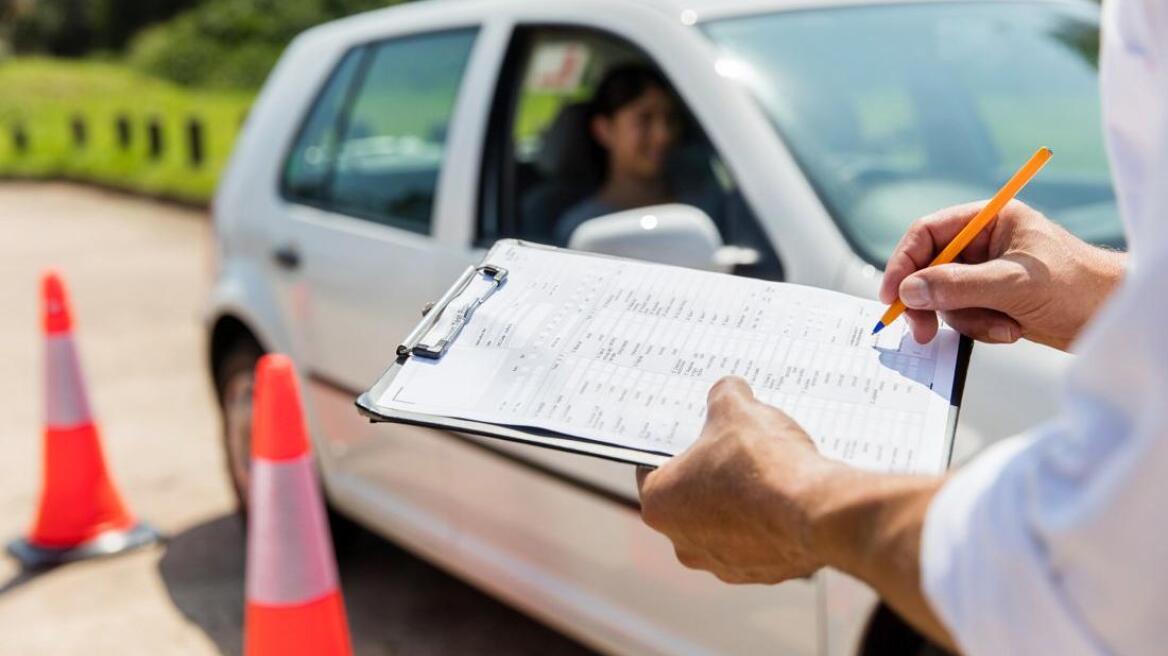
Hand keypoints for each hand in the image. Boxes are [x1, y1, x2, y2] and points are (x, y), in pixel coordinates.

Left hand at [638, 377, 955, 647]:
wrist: (816, 511)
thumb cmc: (762, 462)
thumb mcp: (736, 408)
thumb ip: (724, 395)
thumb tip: (729, 391)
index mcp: (659, 503)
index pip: (652, 468)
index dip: (675, 445)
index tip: (693, 433)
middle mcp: (683, 542)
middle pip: (690, 498)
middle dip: (710, 473)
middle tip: (734, 447)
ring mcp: (723, 564)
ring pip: (725, 523)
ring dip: (741, 501)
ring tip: (767, 471)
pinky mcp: (761, 573)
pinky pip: (759, 541)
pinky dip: (769, 521)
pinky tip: (787, 497)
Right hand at [880, 200, 1124, 350]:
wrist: (1113, 317)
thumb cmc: (1078, 286)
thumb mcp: (1013, 283)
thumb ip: (957, 285)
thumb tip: (910, 291)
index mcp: (990, 220)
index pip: (928, 233)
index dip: (904, 263)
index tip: (893, 295)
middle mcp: (984, 243)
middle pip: (930, 268)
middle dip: (930, 301)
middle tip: (922, 331)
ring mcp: (986, 273)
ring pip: (945, 298)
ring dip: (967, 319)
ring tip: (1002, 326)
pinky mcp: (992, 300)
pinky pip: (964, 316)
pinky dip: (981, 328)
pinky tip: (1011, 329)